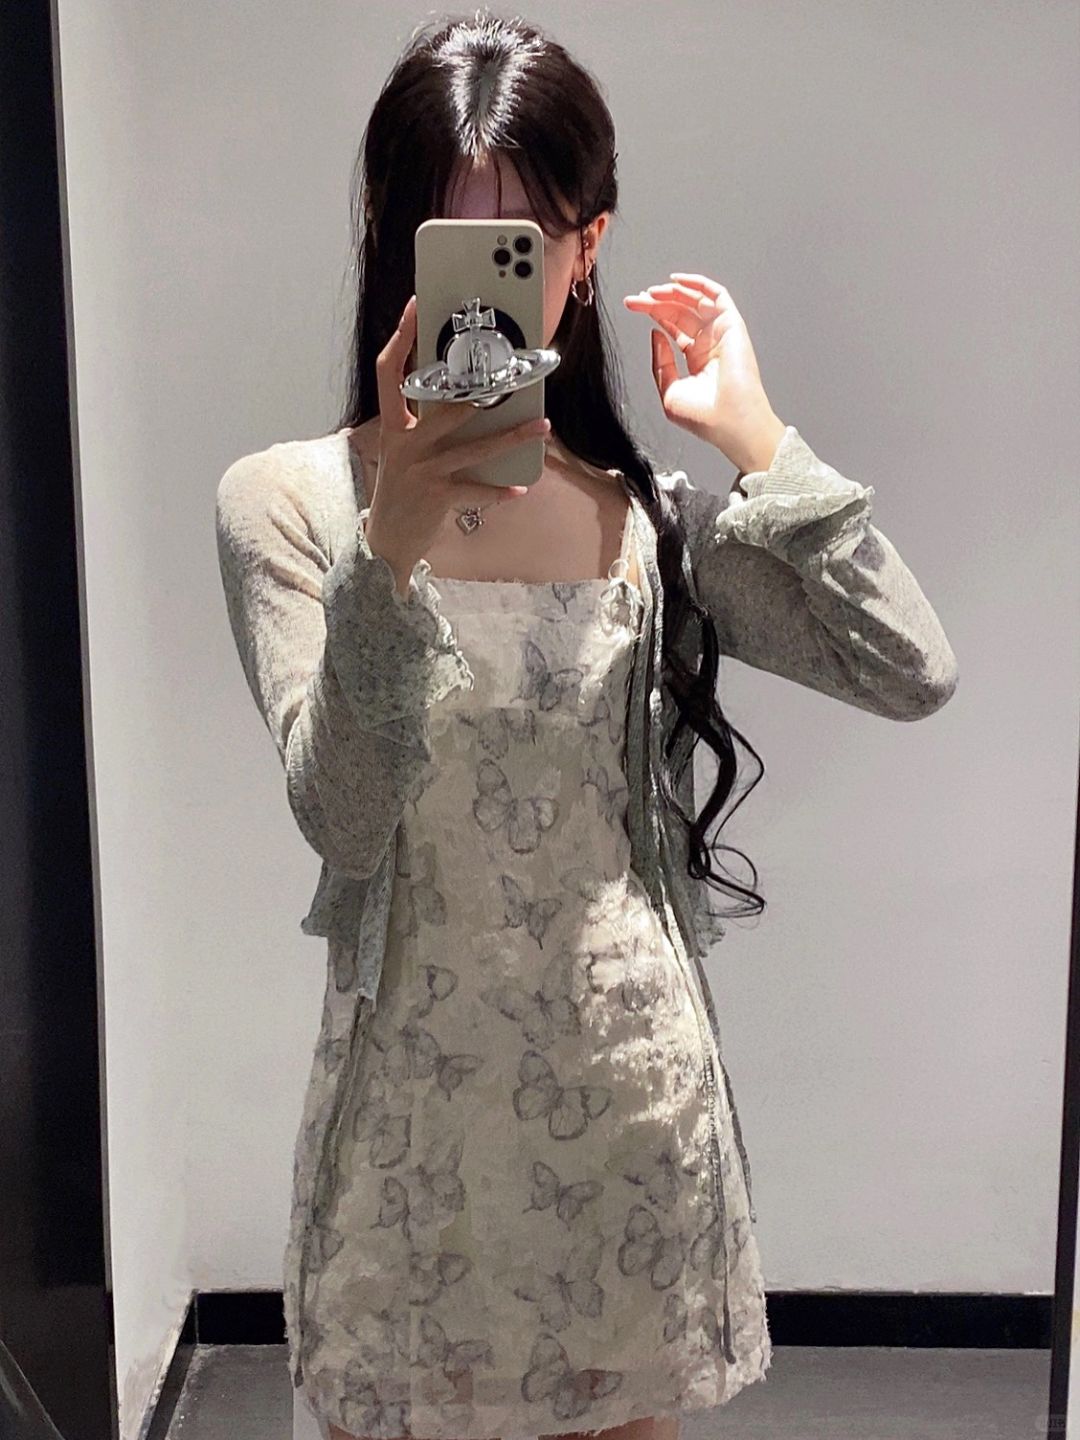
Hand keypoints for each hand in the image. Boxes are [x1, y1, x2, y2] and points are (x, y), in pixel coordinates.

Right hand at [366, 294, 549, 592]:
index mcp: (391, 426)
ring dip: (512, 438)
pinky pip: (476, 490)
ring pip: (473, 448)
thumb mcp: (403, 453)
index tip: (417, 305)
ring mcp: (420, 471)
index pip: (388, 372)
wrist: (385, 543)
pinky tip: (519, 489)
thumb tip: (467, 399)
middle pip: (446, 406)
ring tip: (541, 427)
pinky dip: (499, 492)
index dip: (401, 337)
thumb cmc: (402, 492)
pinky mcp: (436, 498)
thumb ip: (423, 426)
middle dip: (481, 390)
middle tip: (514, 375)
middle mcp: (403, 444)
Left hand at [623, 272, 784, 471]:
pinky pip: (716, 295)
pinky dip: (697, 283)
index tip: (632, 306)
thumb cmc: (703, 417)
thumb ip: (660, 363)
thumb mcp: (669, 391)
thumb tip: (656, 334)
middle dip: (656, 302)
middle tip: (636, 299)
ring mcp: (721, 333)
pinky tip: (675, 281)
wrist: (729, 422)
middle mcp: (709, 343)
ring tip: (650, 293)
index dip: (653, 314)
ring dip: (672, 292)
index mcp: (697, 360)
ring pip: (695, 301)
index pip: (673, 328)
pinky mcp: (731, 324)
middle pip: (680, 312)